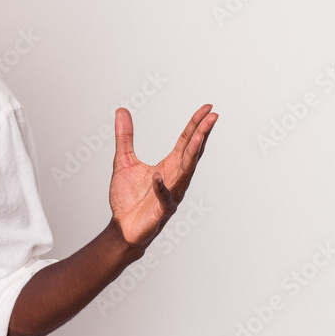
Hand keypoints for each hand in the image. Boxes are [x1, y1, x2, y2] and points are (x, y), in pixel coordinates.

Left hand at [109, 104, 217, 246]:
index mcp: (169, 166)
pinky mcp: (161, 210)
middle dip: (202, 134)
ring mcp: (171, 194)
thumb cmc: (128, 197)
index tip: (207, 108)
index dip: (196, 124)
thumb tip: (122, 110)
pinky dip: (161, 187)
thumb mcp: (123, 160)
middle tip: (213, 116)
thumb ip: (124, 136)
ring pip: (185, 173)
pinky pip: (163, 198)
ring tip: (199, 137)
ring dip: (192, 155)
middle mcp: (175, 178)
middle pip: (191, 153)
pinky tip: (157, 176)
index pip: (186, 141)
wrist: (122, 227)